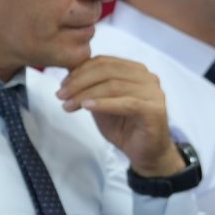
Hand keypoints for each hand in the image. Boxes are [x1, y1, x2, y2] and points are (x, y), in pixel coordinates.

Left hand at [56, 56, 184, 176]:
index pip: (104, 62)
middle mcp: (147, 77)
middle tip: (60, 95)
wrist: (144, 153)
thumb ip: (90, 88)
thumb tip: (67, 75)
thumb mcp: (101, 104)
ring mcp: (153, 92)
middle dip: (79, 82)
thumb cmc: (123, 127)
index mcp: (135, 71)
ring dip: (86, 94)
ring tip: (68, 105)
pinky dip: (103, 103)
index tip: (62, 84)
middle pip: (107, 71)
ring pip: (114, 86)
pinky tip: (86, 107)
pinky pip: (126, 103)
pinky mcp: (154, 110)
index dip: (79, 70)